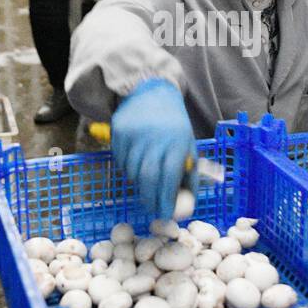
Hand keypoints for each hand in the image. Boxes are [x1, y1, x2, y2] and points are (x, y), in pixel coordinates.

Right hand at [111, 78, 194, 221]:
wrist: (151, 93)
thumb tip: (188, 205)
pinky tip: (135, 161)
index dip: (166, 198)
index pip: (170, 176)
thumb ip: (189, 175)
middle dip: (149, 198)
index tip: (165, 214)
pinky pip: (120, 161)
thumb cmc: (174, 126)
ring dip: (138, 182)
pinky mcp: (119, 132)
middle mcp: (155, 138)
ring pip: (131, 171)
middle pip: (147, 177)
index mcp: (177, 141)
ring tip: (145, 178)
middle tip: (151, 208)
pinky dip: (127, 169)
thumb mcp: (188, 145)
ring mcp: (134, 134)